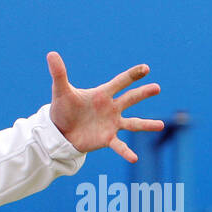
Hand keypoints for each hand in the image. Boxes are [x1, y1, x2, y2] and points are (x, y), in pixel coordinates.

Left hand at [46, 51, 163, 162]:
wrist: (59, 131)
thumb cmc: (63, 109)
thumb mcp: (60, 91)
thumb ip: (59, 73)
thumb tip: (51, 53)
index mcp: (102, 94)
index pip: (120, 82)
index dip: (132, 75)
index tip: (145, 69)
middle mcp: (111, 108)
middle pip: (131, 98)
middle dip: (143, 93)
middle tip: (157, 88)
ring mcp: (111, 123)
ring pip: (133, 123)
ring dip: (146, 124)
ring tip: (161, 126)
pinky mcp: (107, 138)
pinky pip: (119, 145)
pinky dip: (126, 151)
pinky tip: (134, 158)